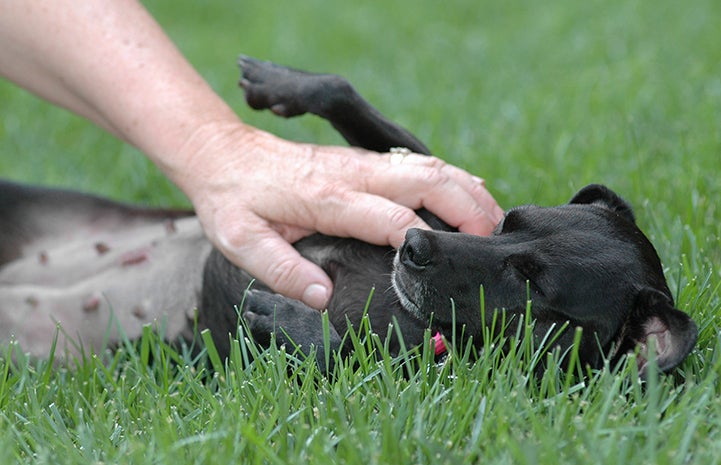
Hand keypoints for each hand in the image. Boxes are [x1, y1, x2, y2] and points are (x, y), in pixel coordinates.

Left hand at [175, 124, 503, 308]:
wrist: (224, 155)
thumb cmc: (234, 200)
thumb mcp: (241, 241)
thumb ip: (282, 270)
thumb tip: (324, 298)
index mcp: (328, 199)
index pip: (392, 218)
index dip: (423, 243)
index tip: (445, 268)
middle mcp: (354, 175)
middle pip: (429, 181)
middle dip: (468, 209)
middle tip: (492, 240)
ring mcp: (363, 163)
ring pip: (431, 167)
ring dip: (468, 190)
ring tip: (495, 219)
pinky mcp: (364, 161)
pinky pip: (419, 164)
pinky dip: (452, 178)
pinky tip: (472, 193)